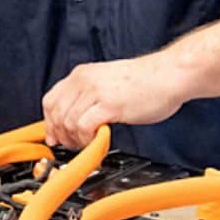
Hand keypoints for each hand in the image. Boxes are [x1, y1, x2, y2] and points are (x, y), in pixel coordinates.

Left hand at [43, 54, 187, 147]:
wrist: (169, 75)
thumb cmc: (145, 82)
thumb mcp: (107, 81)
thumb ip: (89, 96)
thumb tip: (74, 118)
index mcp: (82, 74)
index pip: (50, 100)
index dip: (49, 123)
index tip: (55, 137)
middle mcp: (84, 80)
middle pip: (56, 114)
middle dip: (62, 135)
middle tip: (74, 145)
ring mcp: (95, 91)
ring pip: (68, 122)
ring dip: (75, 140)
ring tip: (89, 143)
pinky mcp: (109, 104)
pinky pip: (83, 127)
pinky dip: (86, 139)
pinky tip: (98, 139)